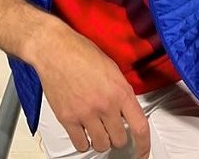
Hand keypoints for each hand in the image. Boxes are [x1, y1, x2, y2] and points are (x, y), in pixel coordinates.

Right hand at [34, 27, 149, 157]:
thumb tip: (127, 110)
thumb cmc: (81, 52)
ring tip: (97, 129)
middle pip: (120, 140)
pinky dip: (84, 142)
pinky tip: (83, 132)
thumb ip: (121, 91)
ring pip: (101, 145)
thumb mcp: (112, 68)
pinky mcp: (67, 118)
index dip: (144, 145)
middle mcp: (105, 105)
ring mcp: (86, 113)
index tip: (143, 152)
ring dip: (101, 140)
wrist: (54, 49)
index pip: (140, 127)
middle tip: (111, 127)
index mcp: (120, 91)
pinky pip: (80, 144)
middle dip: (117, 136)